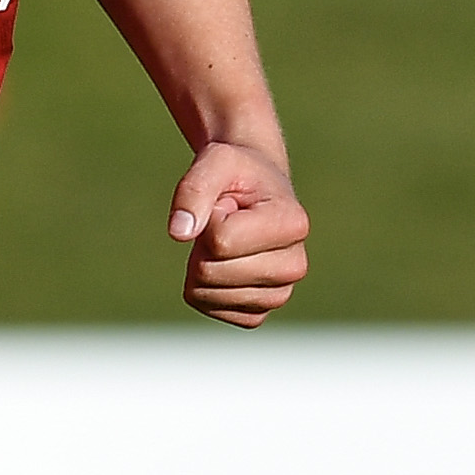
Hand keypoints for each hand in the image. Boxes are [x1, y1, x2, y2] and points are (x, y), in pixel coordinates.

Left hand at [169, 143, 308, 327]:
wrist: (256, 193)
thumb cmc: (238, 174)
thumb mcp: (216, 161)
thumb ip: (195, 189)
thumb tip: (179, 232)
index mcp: (292, 225)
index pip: (220, 240)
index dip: (210, 216)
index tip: (229, 204)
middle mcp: (294, 266)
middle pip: (209, 271)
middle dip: (202, 243)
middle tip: (226, 222)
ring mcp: (279, 294)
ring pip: (204, 294)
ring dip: (201, 264)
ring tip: (227, 240)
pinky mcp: (259, 312)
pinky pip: (209, 307)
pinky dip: (204, 286)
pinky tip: (225, 263)